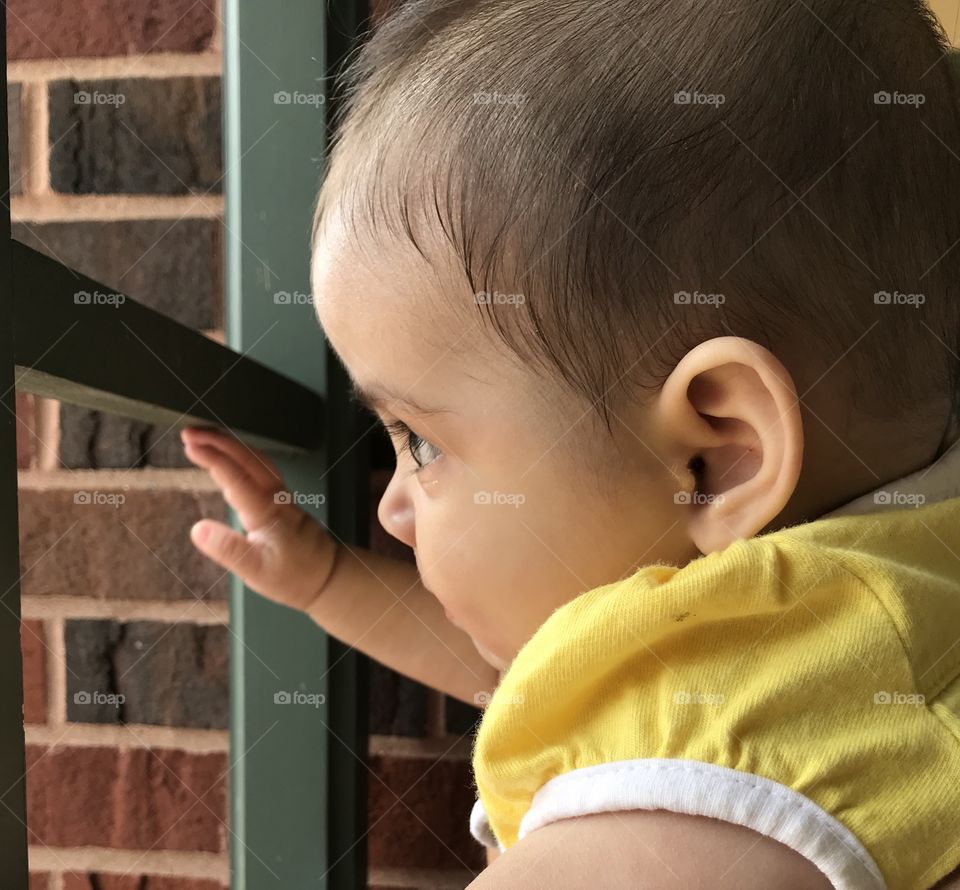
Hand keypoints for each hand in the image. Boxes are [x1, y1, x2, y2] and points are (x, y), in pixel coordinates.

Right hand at [180, 427, 337, 611]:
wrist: (328, 576)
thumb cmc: (294, 576)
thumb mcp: (256, 572)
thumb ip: (228, 550)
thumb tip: (198, 529)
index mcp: (267, 512)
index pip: (236, 477)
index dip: (212, 457)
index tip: (189, 445)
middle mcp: (275, 496)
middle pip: (247, 457)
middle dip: (217, 440)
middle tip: (188, 432)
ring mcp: (281, 494)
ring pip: (256, 458)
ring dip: (230, 444)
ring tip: (202, 437)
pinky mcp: (281, 497)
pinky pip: (261, 466)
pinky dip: (241, 454)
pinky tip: (230, 454)